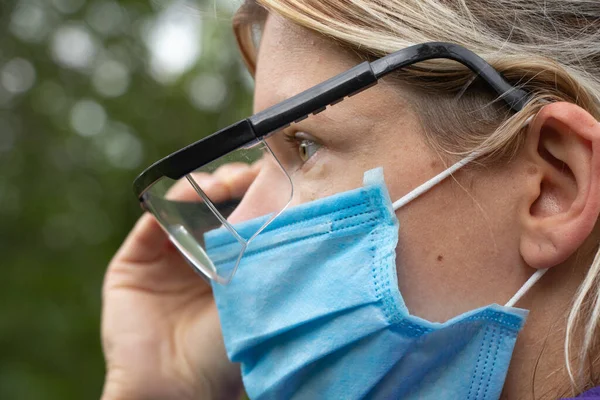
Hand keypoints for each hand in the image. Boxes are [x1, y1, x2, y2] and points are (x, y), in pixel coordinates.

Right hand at [101, 162, 259, 399]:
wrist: (177, 384)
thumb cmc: (228, 347)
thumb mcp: (257, 293)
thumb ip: (266, 251)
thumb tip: (290, 204)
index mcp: (231, 267)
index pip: (243, 218)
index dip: (257, 195)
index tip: (276, 178)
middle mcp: (199, 258)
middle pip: (214, 207)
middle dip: (234, 185)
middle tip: (251, 175)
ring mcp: (166, 258)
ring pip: (184, 206)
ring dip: (205, 187)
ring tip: (227, 183)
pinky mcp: (135, 260)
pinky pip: (153, 219)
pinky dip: (173, 201)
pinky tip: (195, 194)